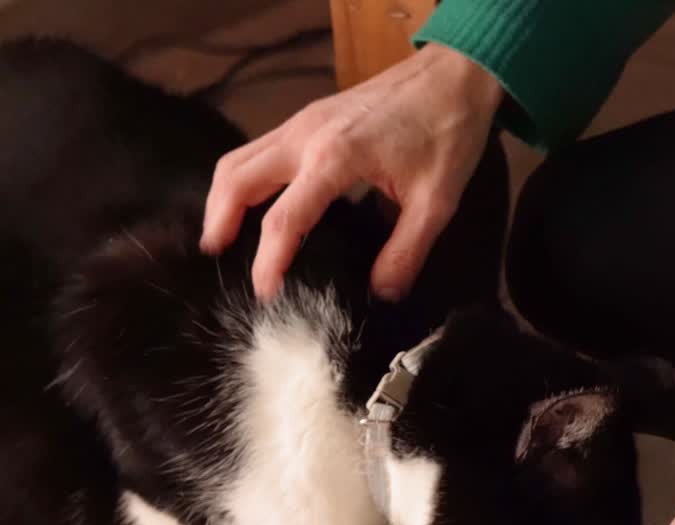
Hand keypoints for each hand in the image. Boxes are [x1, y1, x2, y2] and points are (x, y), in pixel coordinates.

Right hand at [201, 43, 503, 301]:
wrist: (454, 76)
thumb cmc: (448, 132)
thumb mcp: (436, 202)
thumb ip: (406, 252)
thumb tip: (382, 294)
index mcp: (335, 158)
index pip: (284, 219)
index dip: (268, 262)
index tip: (264, 295)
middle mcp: (306, 135)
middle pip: (236, 180)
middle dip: (219, 222)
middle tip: (217, 261)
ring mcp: (303, 121)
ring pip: (240, 159)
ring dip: (224, 198)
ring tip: (224, 237)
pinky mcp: (309, 116)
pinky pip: (259, 148)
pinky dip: (244, 178)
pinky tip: (256, 203)